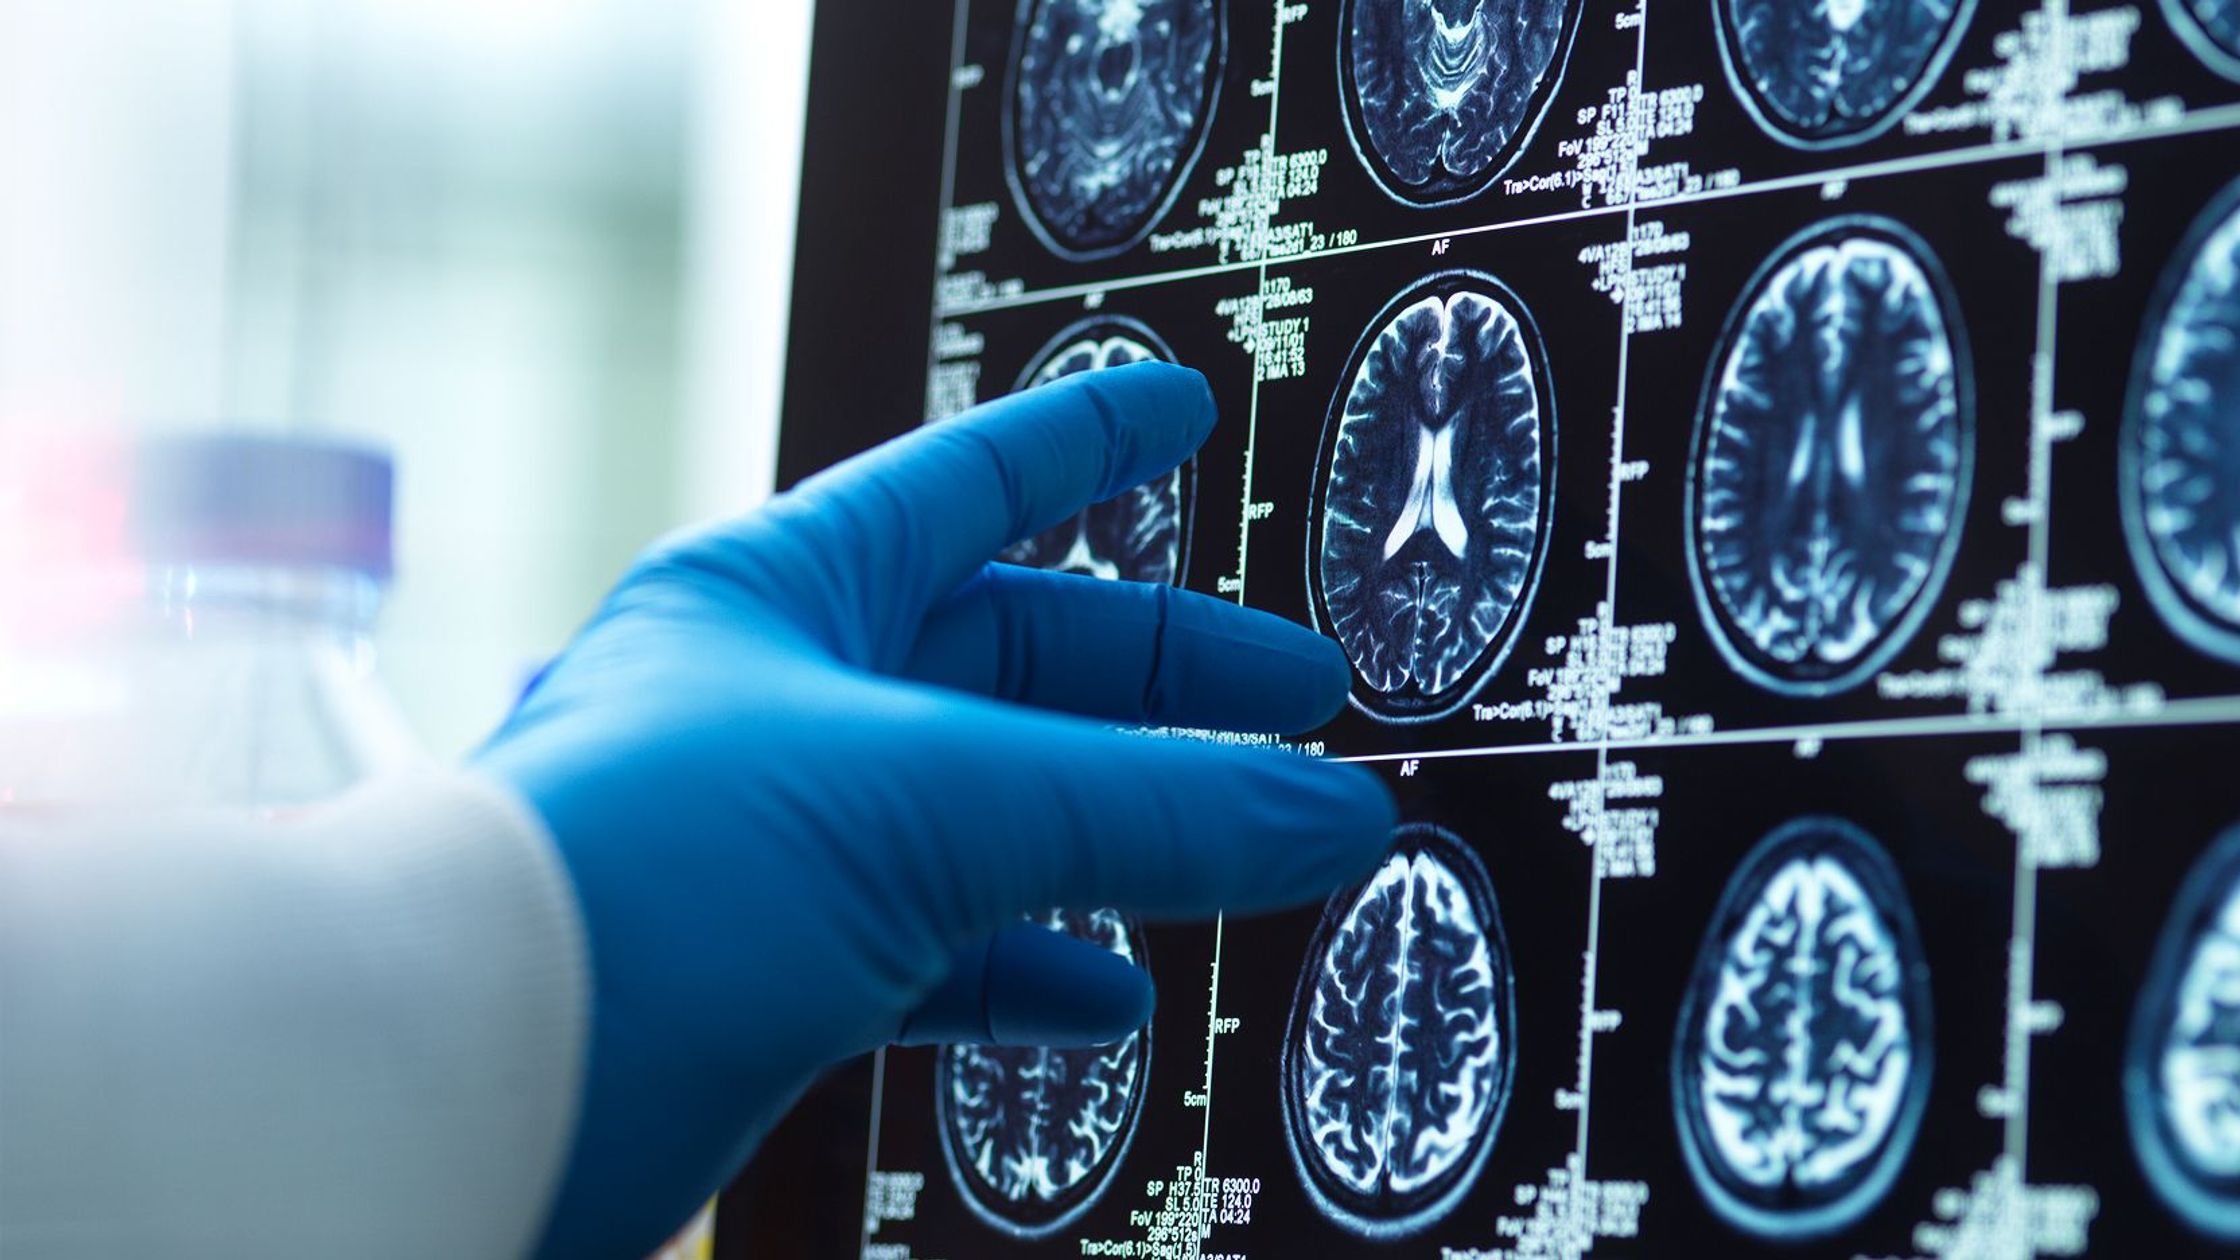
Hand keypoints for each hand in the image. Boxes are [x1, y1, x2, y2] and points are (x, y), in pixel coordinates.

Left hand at [477, 362, 1395, 1256]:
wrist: (460, 1081)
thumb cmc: (632, 878)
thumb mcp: (923, 801)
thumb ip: (1144, 807)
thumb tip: (1332, 816)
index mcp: (782, 590)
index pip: (968, 480)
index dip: (1085, 441)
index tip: (1177, 412)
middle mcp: (776, 701)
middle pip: (1008, 657)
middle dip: (1157, 677)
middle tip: (1293, 695)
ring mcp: (775, 841)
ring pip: (989, 813)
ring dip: (1120, 834)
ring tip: (1244, 844)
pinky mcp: (769, 974)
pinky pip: (941, 949)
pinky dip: (1036, 969)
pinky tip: (1111, 995)